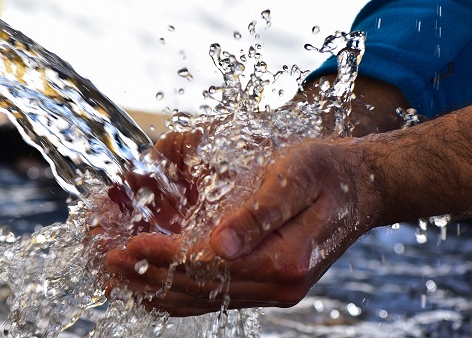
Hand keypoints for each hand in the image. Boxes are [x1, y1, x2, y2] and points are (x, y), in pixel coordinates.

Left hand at [105, 137, 378, 315]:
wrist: (363, 187)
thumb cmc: (327, 172)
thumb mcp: (296, 179)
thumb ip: (259, 214)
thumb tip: (220, 245)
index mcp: (283, 261)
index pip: (209, 268)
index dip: (165, 259)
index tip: (128, 246)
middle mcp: (277, 285)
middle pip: (200, 290)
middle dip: (150, 276)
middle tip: (108, 262)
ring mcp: (272, 289)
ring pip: (203, 300)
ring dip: (158, 288)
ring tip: (120, 275)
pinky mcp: (267, 283)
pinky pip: (215, 295)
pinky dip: (180, 292)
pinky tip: (155, 283)